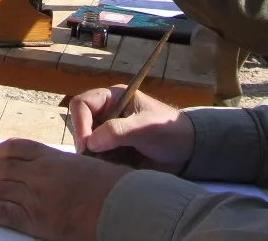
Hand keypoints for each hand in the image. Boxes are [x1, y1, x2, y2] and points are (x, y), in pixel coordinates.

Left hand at [0, 139, 127, 240]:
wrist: (121, 207)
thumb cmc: (114, 188)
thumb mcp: (88, 167)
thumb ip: (67, 167)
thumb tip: (61, 173)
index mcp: (53, 157)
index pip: (17, 148)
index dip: (0, 154)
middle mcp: (39, 173)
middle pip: (3, 169)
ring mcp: (35, 195)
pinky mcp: (35, 219)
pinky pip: (0, 211)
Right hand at [69, 86, 190, 168]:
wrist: (187, 151)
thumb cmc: (169, 131)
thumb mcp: (145, 128)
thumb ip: (118, 131)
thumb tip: (90, 142)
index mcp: (113, 98)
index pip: (82, 104)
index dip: (80, 123)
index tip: (87, 145)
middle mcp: (106, 113)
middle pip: (80, 125)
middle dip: (85, 142)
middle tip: (93, 160)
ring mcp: (108, 133)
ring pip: (86, 144)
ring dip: (92, 156)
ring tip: (106, 165)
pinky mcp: (112, 151)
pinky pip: (96, 157)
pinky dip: (99, 165)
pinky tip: (111, 170)